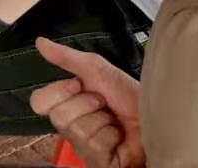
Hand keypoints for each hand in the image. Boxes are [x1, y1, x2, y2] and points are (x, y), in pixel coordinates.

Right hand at [31, 38, 144, 167]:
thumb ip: (67, 58)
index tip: (78, 85)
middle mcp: (71, 127)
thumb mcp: (97, 70)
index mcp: (67, 105)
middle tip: (102, 103)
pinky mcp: (97, 160)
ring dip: (101, 120)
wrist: (158, 117)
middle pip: (58, 116)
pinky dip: (111, 136)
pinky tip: (119, 137)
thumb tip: (40, 42)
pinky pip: (94, 145)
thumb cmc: (130, 97)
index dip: (58, 91)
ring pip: (77, 130)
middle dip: (86, 104)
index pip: (39, 102)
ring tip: (114, 120)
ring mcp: (83, 147)